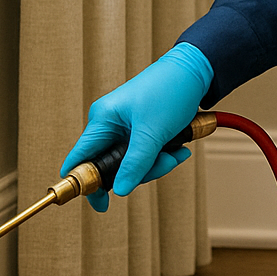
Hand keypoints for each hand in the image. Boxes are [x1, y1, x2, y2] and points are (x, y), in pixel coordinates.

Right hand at [60, 42, 213, 211]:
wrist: (196, 70)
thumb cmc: (170, 91)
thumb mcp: (152, 132)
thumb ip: (135, 163)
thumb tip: (119, 191)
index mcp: (102, 120)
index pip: (80, 159)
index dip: (85, 184)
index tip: (101, 205)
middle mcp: (109, 125)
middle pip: (111, 167)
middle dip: (139, 171)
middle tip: (164, 163)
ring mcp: (126, 128)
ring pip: (132, 163)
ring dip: (156, 163)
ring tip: (177, 152)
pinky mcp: (142, 130)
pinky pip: (146, 153)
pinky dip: (162, 155)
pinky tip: (179, 148)